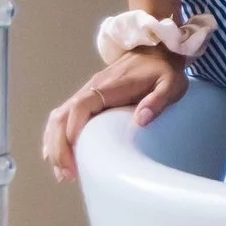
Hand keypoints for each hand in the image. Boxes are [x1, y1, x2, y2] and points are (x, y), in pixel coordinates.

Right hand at [42, 47, 185, 180]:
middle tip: (68, 175)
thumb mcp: (170, 83)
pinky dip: (56, 138)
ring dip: (55, 146)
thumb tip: (141, 120)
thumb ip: (158, 100)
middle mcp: (90, 89)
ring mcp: (86, 93)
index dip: (73, 132)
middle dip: (59, 148)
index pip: (79, 107)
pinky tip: (59, 157)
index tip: (76, 157)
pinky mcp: (88, 99)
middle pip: (61, 117)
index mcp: (108, 86)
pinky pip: (63, 118)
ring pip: (57, 119)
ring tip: (63, 173)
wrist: (157, 50)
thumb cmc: (163, 70)